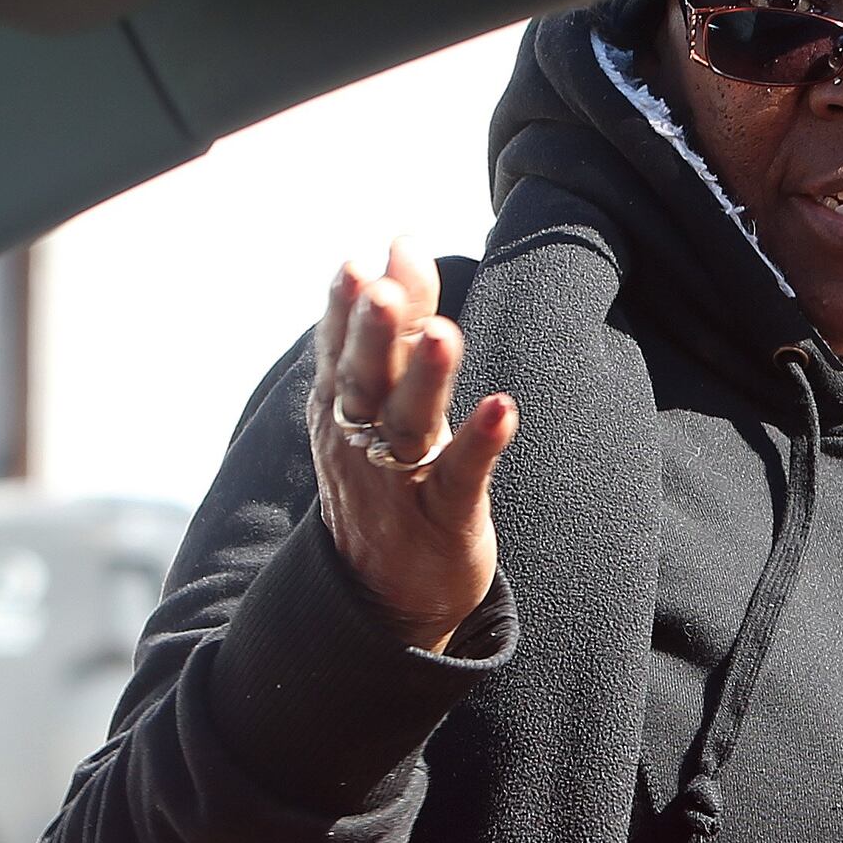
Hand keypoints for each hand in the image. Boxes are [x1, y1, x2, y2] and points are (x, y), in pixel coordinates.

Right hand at [305, 238, 519, 652]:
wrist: (384, 596)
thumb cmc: (385, 478)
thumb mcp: (376, 403)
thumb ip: (393, 327)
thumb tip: (400, 246)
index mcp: (339, 409)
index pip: (340, 350)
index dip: (346, 308)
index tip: (360, 261)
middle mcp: (360, 441)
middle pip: (365, 381)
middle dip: (373, 333)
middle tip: (380, 286)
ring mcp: (400, 481)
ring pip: (408, 424)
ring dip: (426, 378)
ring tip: (443, 333)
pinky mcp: (445, 517)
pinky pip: (460, 476)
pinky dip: (480, 442)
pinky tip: (503, 408)